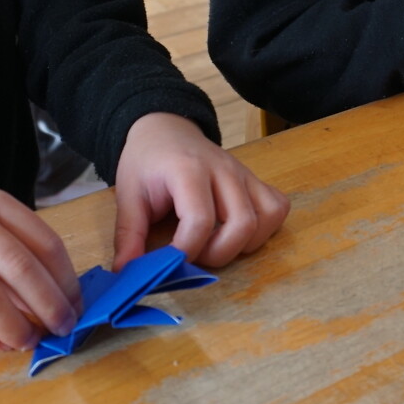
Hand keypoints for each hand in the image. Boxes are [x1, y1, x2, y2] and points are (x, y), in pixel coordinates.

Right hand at [0, 189, 83, 351]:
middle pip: (17, 267)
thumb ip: (22, 254)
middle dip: (47, 304)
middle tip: (62, 328)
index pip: (44, 242)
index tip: (77, 306)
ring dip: (14, 325)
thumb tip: (61, 302)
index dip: (66, 280)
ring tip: (29, 341)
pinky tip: (0, 343)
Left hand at [112, 113, 288, 269]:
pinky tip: (238, 232)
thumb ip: (128, 236)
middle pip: (242, 224)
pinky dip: (265, 228)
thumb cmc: (146, 163)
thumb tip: (127, 275)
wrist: (165, 129)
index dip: (185, 252)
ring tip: (215, 244)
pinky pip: (276, 207)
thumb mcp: (128, 196)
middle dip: (218, 253)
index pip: (199, 221)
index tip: (169, 262)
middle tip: (195, 255)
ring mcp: (244, 173)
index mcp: (188, 170)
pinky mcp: (255, 180)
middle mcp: (223, 170)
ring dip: (243, 244)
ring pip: (265, 218)